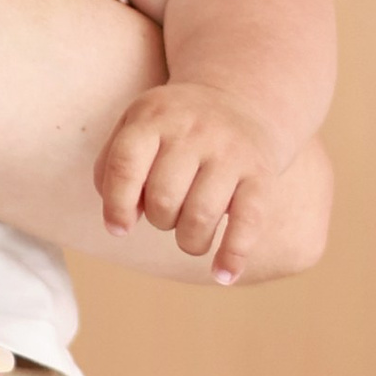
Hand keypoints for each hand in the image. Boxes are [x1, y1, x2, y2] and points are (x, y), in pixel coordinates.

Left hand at [95, 80, 279, 280]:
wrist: (241, 100)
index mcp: (154, 116)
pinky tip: (223, 275)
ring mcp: (231, 151)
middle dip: (160, 220)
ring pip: (199, 217)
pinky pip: (247, 222)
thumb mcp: (136, 127)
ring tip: (191, 235)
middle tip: (168, 214)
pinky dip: (233, 255)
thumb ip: (113, 168)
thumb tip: (120, 222)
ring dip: (189, 241)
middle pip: (163, 198)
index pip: (125, 166)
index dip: (116, 205)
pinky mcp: (261, 174)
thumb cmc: (174, 130)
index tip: (119, 229)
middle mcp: (194, 130)